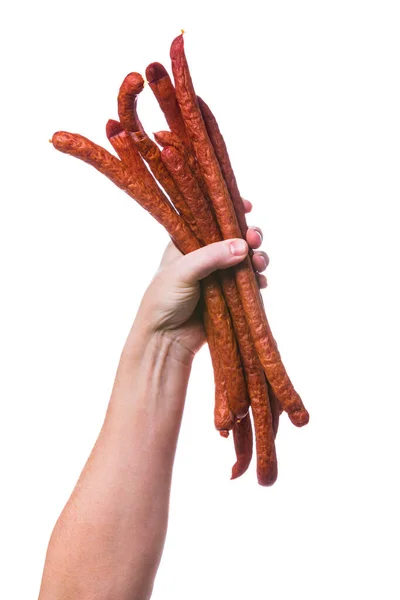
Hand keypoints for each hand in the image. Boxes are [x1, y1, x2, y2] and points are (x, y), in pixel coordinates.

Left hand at [135, 200, 268, 358]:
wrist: (165, 340)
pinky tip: (260, 283)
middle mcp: (204, 257)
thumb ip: (211, 257)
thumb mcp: (182, 272)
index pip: (210, 220)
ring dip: (257, 258)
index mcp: (187, 244)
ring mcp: (218, 277)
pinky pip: (249, 284)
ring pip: (245, 260)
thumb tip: (243, 246)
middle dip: (249, 236)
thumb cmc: (163, 301)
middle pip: (234, 238)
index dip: (229, 211)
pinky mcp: (229, 297)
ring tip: (259, 264)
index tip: (248, 206)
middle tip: (255, 239)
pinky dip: (257, 281)